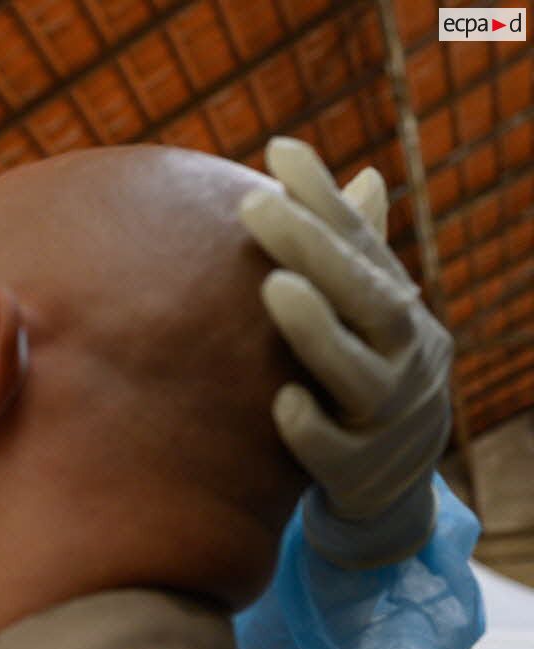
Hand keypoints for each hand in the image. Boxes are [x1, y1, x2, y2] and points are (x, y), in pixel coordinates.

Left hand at [239, 137, 451, 566]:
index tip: (279, 148)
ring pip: (361, 372)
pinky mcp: (363, 474)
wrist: (393, 489)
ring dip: (318, 329)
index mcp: (397, 311)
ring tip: (274, 286)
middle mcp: (405, 356)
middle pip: (367, 297)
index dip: (326, 198)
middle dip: (315, 249)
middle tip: (255, 203)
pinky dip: (312, 429)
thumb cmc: (363, 382)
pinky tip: (281, 403)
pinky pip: (338, 454)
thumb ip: (357, 255)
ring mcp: (389, 417)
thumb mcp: (367, 321)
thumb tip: (363, 175)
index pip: (362, 245)